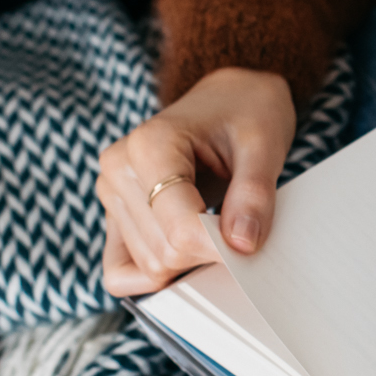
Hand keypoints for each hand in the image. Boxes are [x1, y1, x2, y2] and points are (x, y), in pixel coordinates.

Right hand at [98, 68, 295, 295]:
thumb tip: (241, 245)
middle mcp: (119, 168)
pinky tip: (188, 253)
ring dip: (190, 261)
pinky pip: (119, 271)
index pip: (180, 229)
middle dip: (208, 253)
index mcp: (150, 145)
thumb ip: (254, 194)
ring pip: (149, 266)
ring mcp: (110, 193)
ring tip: (215, 224)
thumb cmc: (245, 114)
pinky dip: (156, 276)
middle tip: (238, 226)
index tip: (250, 242)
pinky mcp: (114, 214)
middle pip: (164, 253)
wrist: (227, 99)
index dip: (221, 248)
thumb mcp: (265, 144)